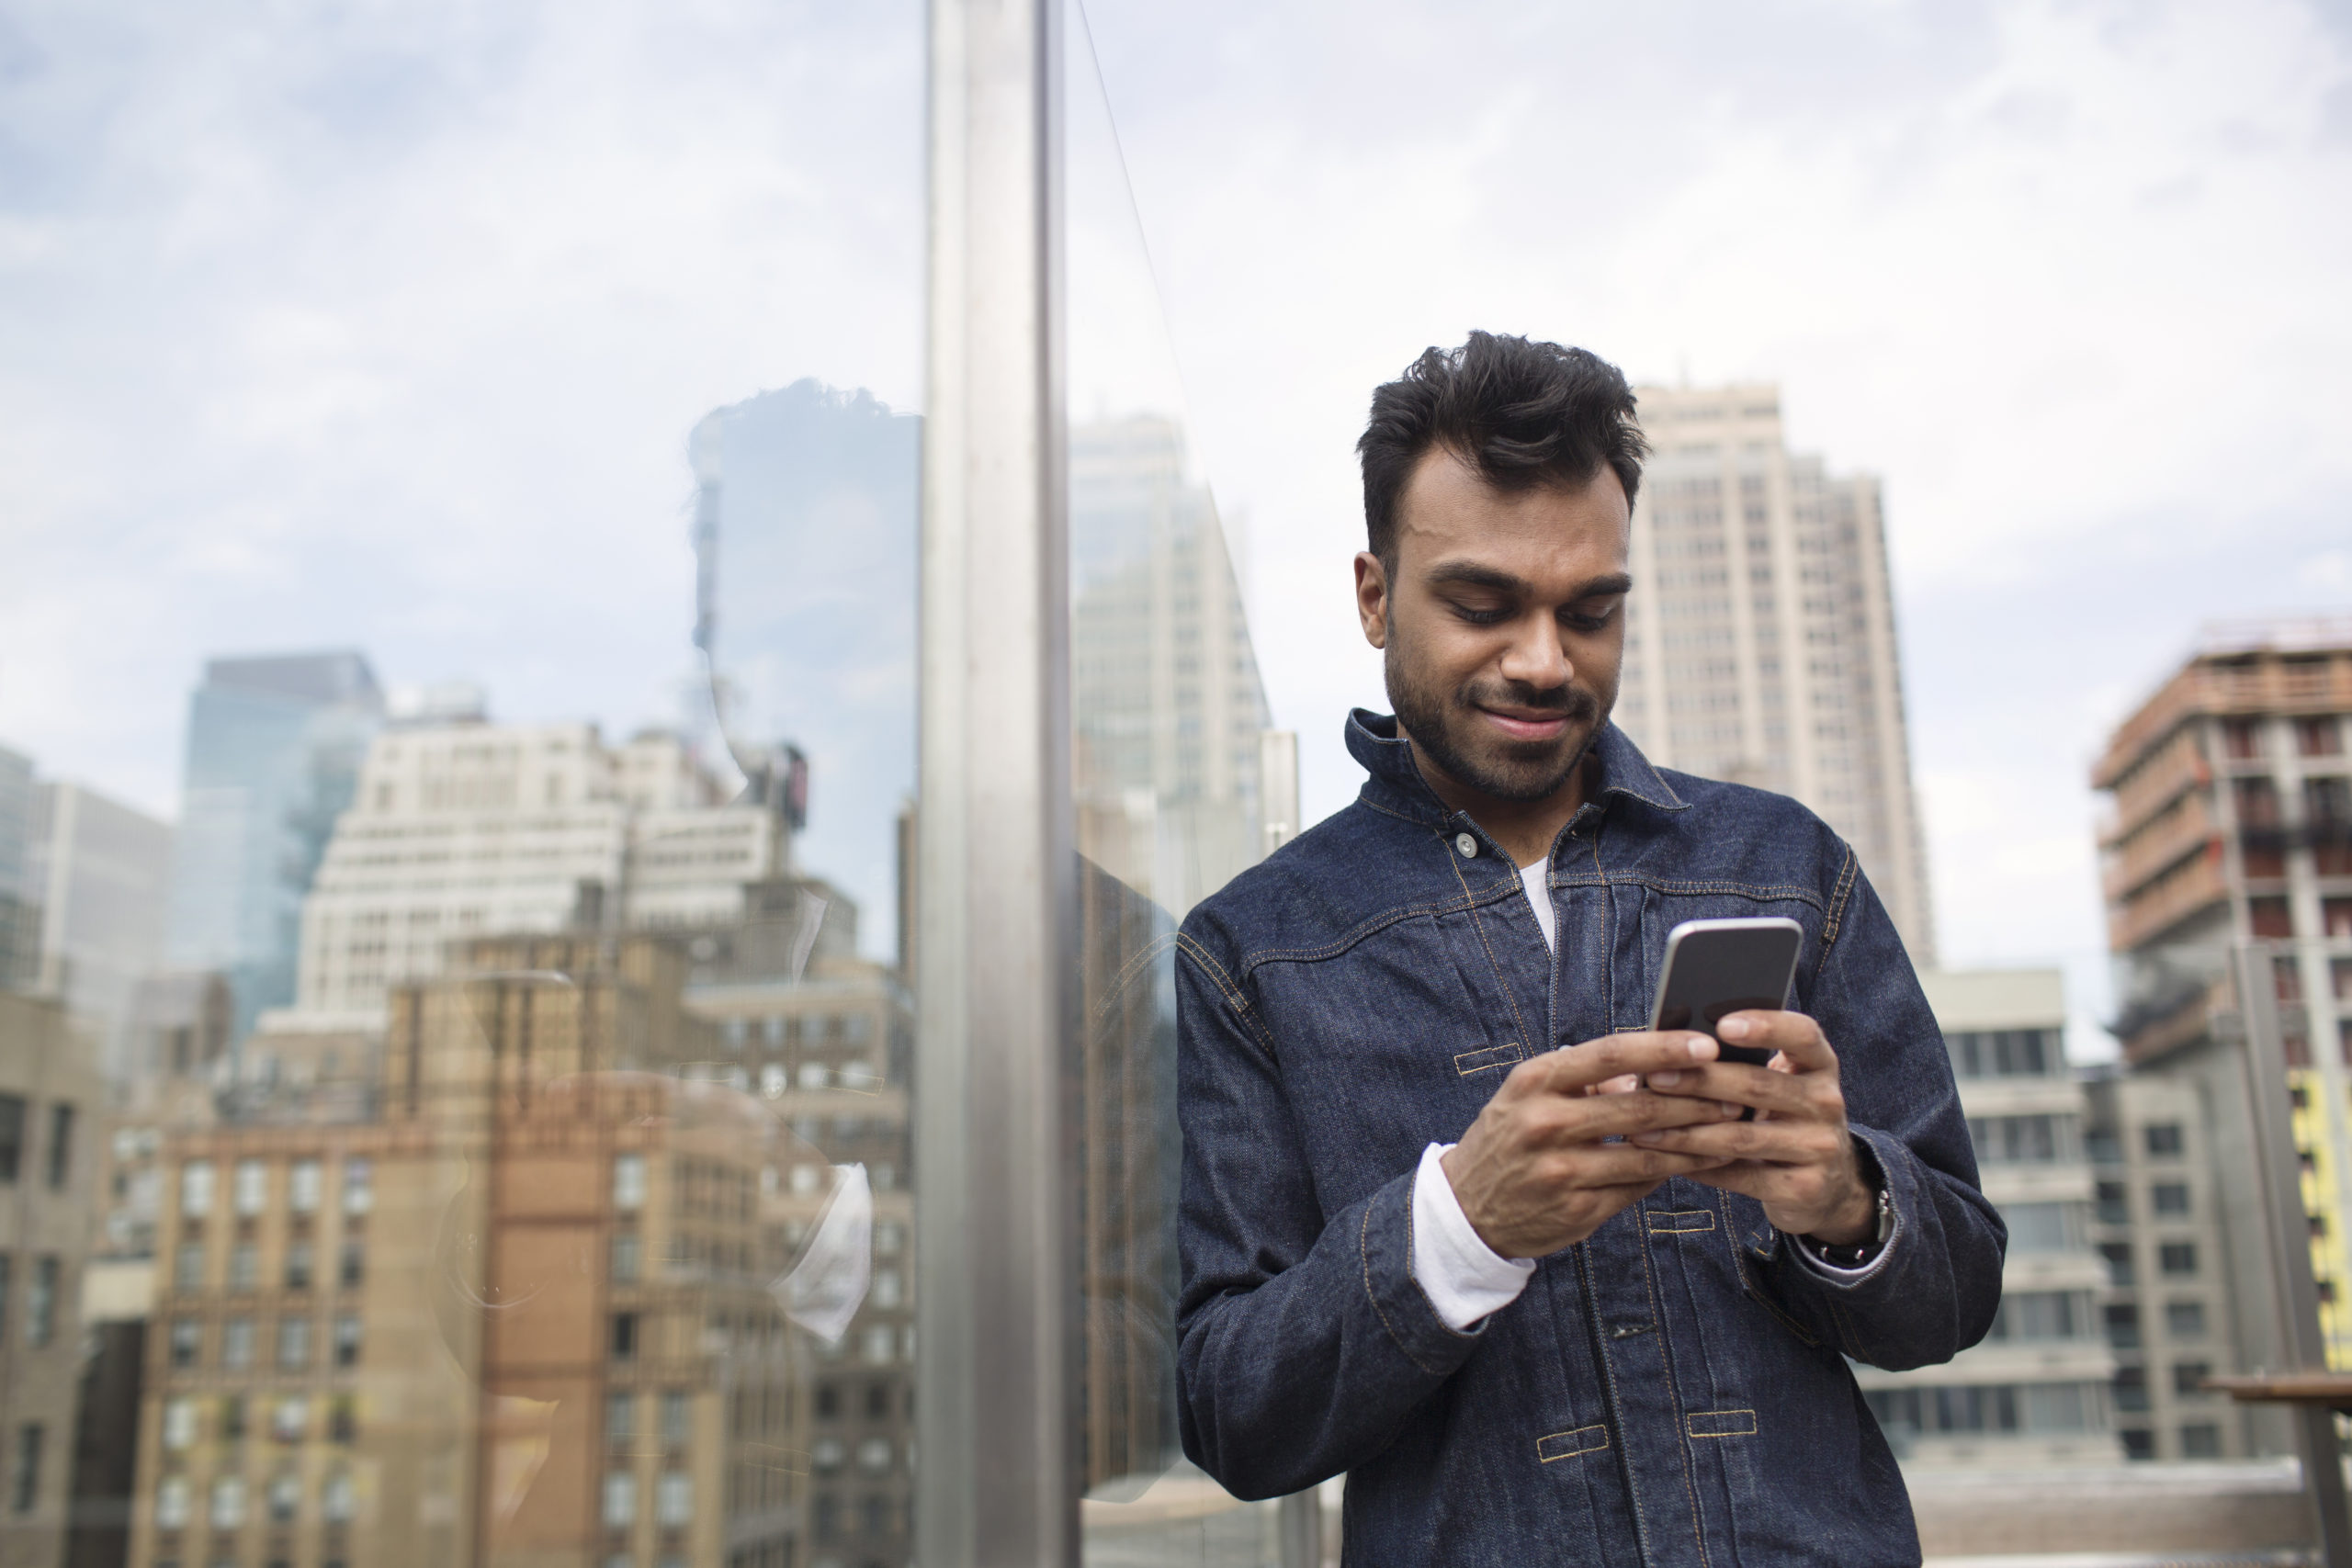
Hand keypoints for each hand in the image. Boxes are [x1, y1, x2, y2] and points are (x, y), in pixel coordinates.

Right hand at [1441, 1032, 1747, 1258]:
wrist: (1468, 1208)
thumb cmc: (1510, 1136)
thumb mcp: (1530, 1092)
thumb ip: (1586, 1076)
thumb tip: (1651, 1062)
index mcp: (1535, 1081)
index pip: (1610, 1054)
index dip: (1663, 1048)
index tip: (1707, 1043)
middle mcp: (1544, 1122)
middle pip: (1638, 1106)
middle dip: (1696, 1100)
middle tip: (1736, 1092)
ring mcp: (1560, 1170)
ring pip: (1647, 1152)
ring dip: (1695, 1141)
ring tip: (1729, 1128)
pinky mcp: (1576, 1209)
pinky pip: (1637, 1187)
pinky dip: (1671, 1172)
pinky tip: (1695, 1162)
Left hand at [1628, 1010, 1876, 1244]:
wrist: (1827, 1184)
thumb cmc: (1782, 1117)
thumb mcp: (1779, 1084)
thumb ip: (1743, 1062)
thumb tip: (1671, 1041)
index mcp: (1820, 1065)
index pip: (1803, 1034)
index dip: (1765, 1026)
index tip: (1722, 1024)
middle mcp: (1827, 1102)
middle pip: (1758, 1085)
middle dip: (1700, 1081)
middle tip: (1653, 1078)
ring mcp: (1819, 1148)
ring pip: (1742, 1137)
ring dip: (1686, 1132)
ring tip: (1644, 1128)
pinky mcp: (1805, 1188)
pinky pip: (1741, 1176)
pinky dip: (1699, 1166)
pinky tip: (1666, 1159)